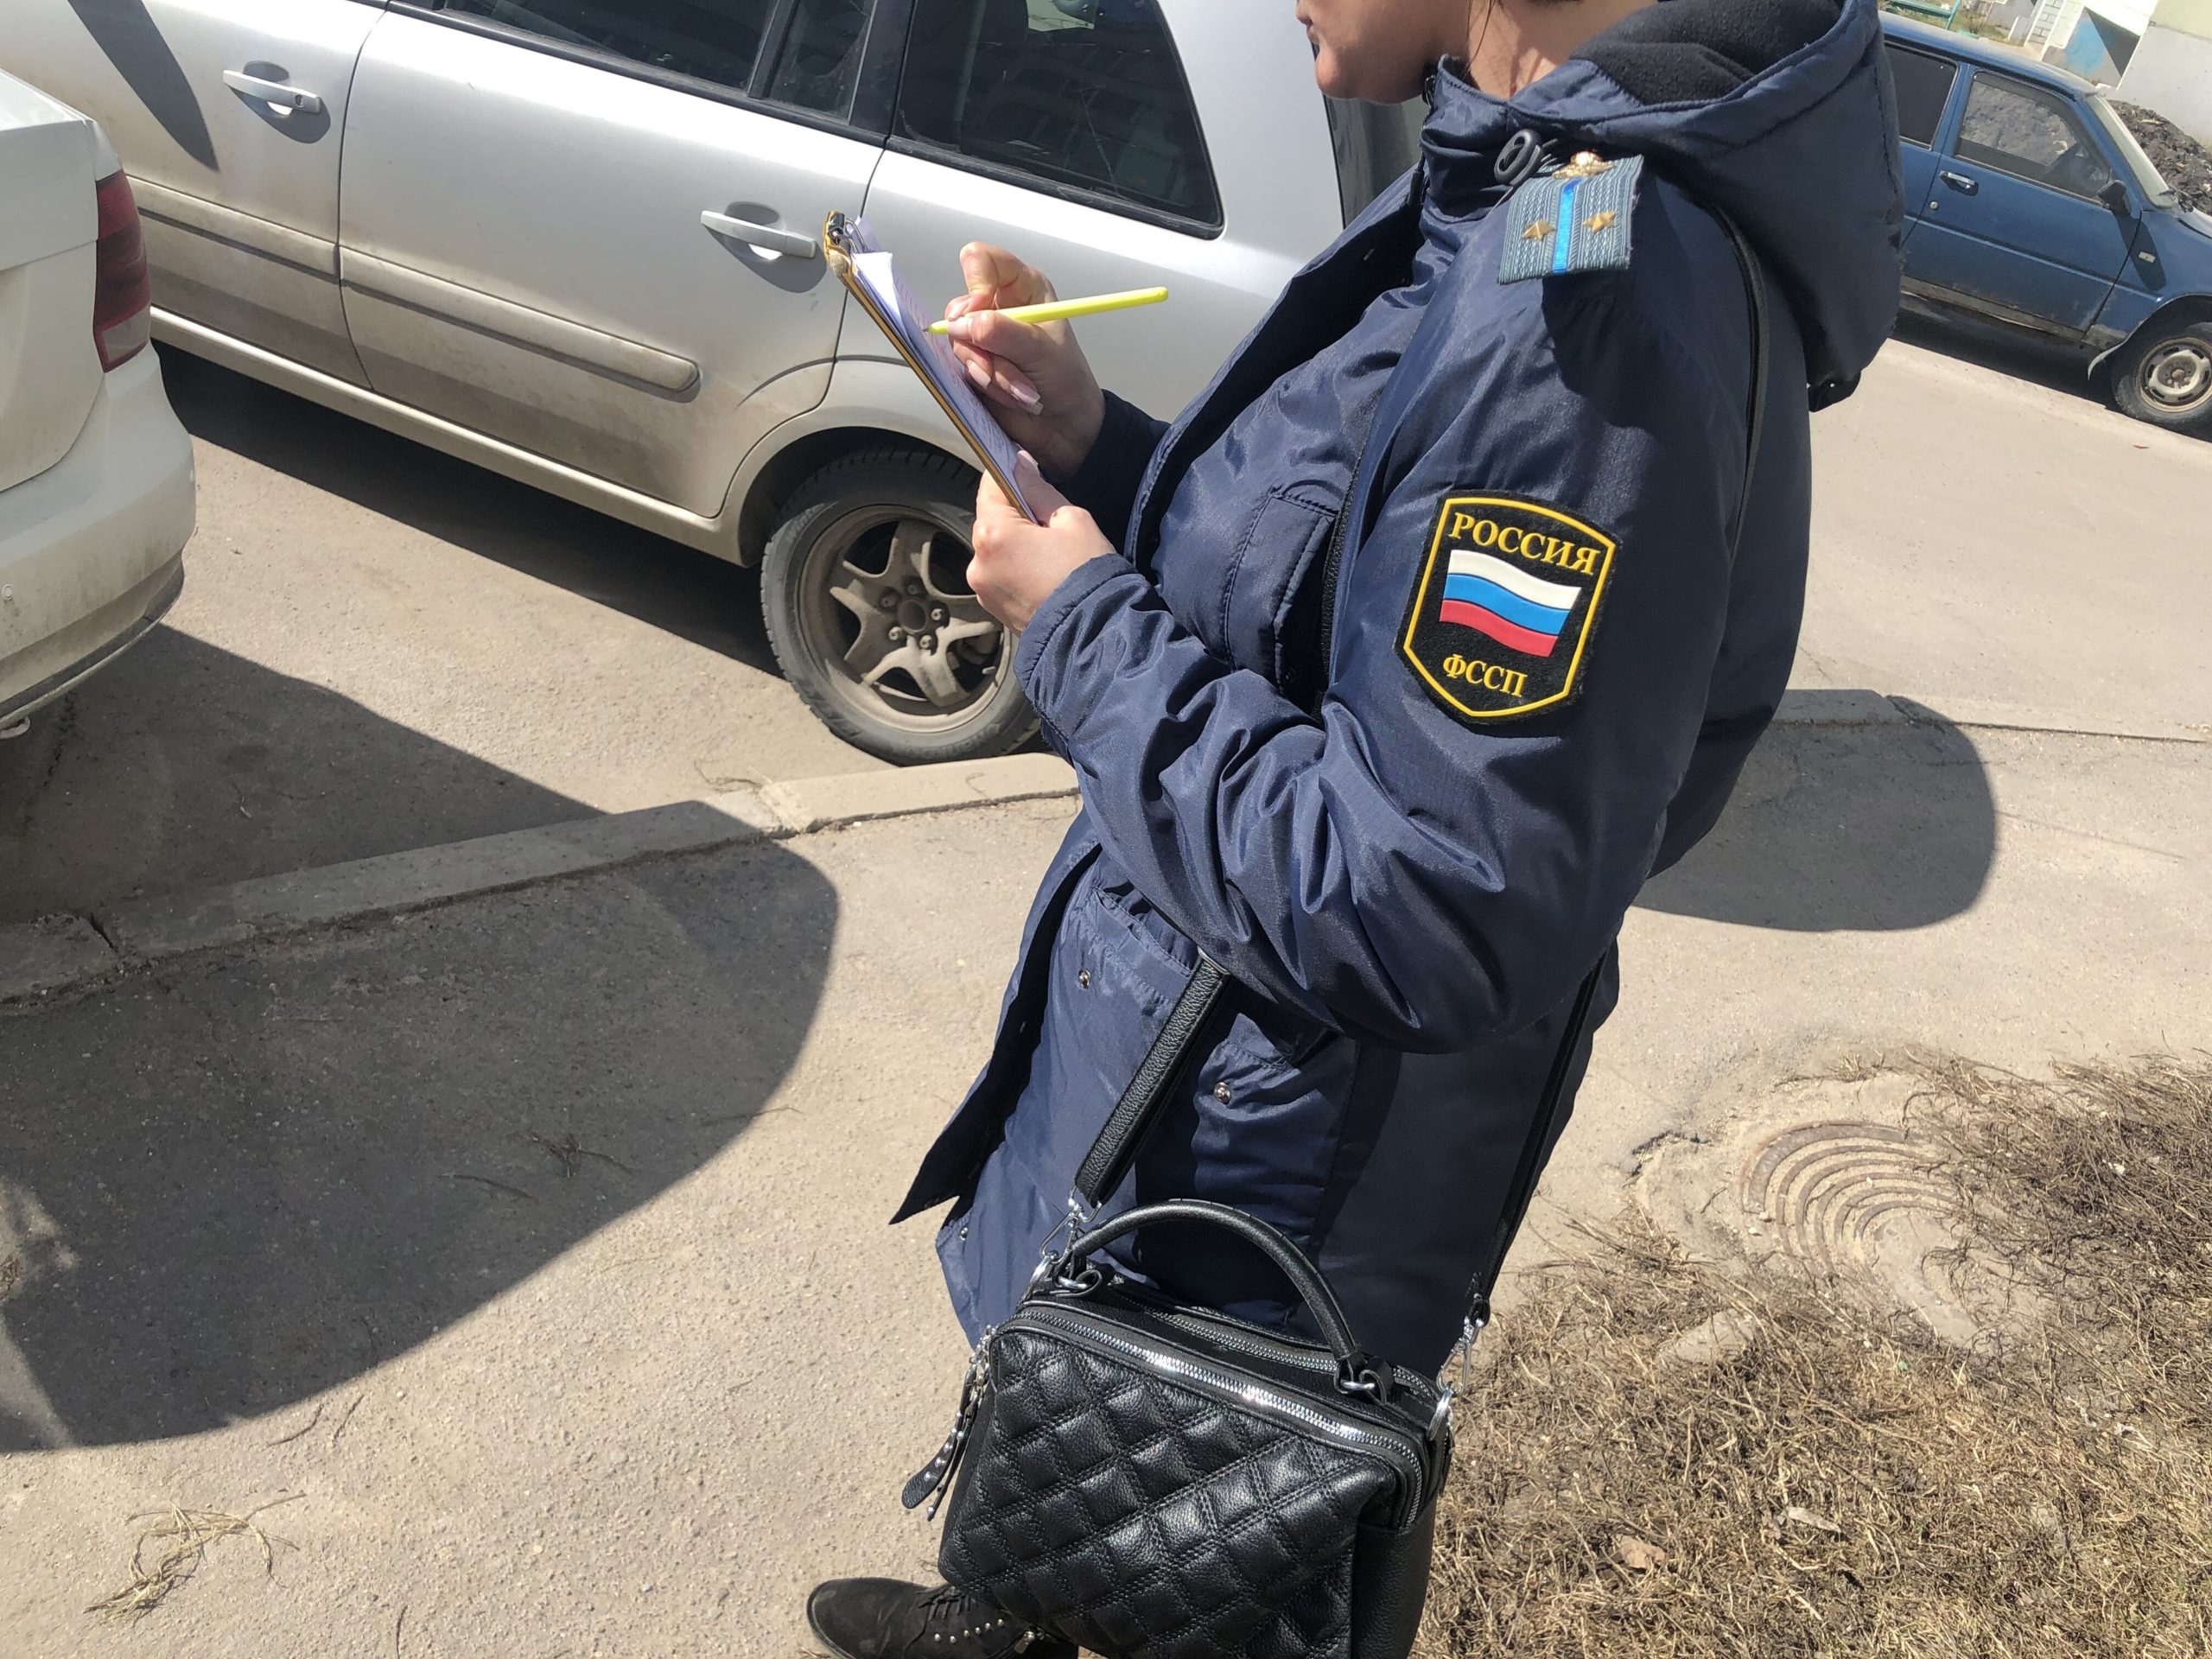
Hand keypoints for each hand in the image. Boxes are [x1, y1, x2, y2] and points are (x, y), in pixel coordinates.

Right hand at [943, 243, 1106, 479]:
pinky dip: (984, 383)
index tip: (979, 310)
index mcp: (1023, 287)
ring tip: (1020, 388)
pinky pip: (960, 367)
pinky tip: (1009, 394)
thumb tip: (964, 323)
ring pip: (959, 341)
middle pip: (961, 307)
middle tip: (1003, 363)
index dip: (976, 283)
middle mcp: (1000, 306)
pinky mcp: (973, 361)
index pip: (982, 260)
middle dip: (982, 344)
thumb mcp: (1041, 352)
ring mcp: (983, 335)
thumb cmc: (1067, 381)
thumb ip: (1002, 333)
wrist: (1065, 425)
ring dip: (988, 371)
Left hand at [969, 454, 1114, 632]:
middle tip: (1050, 523)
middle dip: (1015, 514)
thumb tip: (1020, 466)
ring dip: (1015, 543)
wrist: (1093, 633)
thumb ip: (1038, 489)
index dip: (1009, 474)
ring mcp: (983, 588)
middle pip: (991, 520)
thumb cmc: (1086, 574)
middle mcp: (978, 562)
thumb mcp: (1072, 519)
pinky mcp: (993, 607)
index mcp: (993, 534)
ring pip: (995, 549)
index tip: (1025, 472)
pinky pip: (1000, 574)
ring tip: (1050, 555)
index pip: (991, 486)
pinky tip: (1043, 575)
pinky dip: (1015, 568)